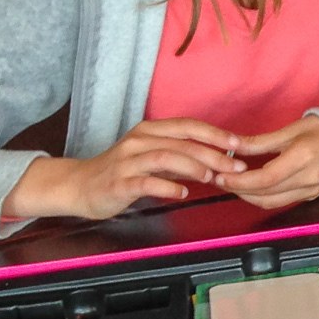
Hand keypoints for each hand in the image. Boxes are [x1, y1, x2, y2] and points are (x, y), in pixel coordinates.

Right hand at [3, 119, 246, 220]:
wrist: (79, 186)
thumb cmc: (123, 171)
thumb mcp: (154, 157)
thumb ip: (182, 155)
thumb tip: (221, 159)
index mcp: (150, 130)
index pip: (188, 126)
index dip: (215, 133)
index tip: (239, 144)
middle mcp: (138, 141)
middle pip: (182, 142)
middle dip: (213, 153)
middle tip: (236, 167)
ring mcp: (126, 161)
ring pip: (165, 157)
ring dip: (193, 167)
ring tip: (212, 178)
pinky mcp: (117, 183)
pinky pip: (145, 182)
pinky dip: (167, 186)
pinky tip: (182, 193)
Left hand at [216, 116, 318, 210]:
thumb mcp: (291, 129)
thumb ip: (259, 142)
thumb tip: (232, 147)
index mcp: (304, 158)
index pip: (266, 178)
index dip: (240, 181)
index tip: (221, 176)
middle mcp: (309, 179)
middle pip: (265, 194)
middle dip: (238, 189)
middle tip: (219, 179)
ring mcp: (311, 191)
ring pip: (270, 202)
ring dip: (247, 196)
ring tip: (232, 184)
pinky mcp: (310, 196)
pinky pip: (280, 202)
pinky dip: (262, 197)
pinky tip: (251, 187)